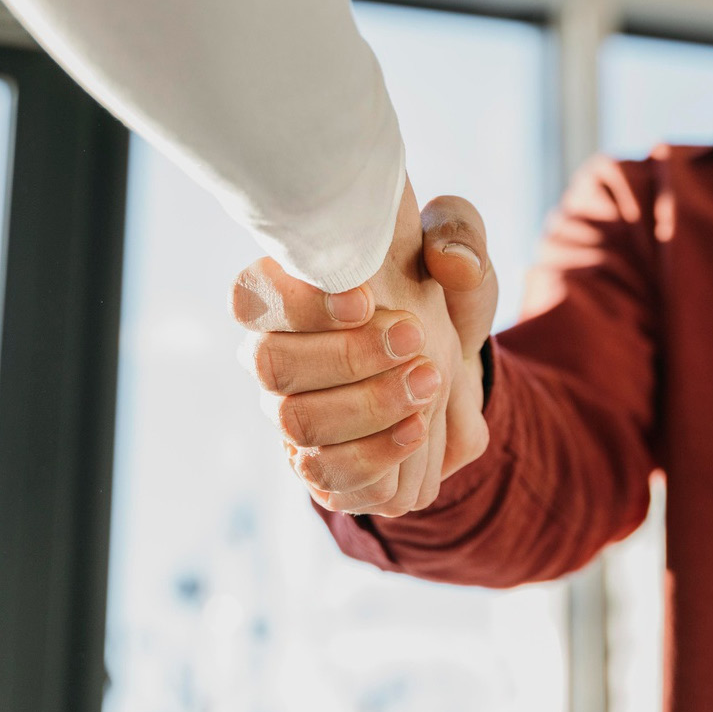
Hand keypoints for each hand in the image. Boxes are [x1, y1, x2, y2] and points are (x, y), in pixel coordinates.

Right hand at [231, 181, 497, 516]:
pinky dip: (374, 455)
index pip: (252, 295)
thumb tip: (453, 263)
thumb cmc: (441, 300)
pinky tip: (417, 429)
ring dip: (368, 405)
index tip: (366, 299)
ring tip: (429, 382)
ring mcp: (292, 415)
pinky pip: (324, 475)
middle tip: (415, 340)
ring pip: (296, 422)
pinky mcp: (321, 467)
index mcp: (289, 292)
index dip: (298, 301)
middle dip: (346, 356)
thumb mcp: (459, 254)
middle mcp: (276, 355)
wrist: (461, 375)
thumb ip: (459, 235)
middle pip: (269, 363)